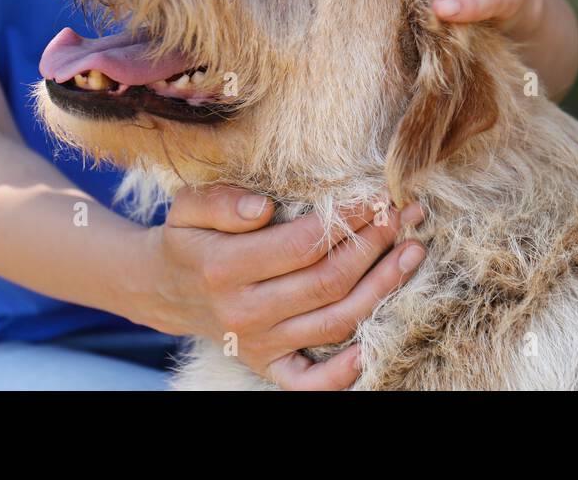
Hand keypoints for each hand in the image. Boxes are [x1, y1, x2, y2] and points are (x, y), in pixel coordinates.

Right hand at [125, 185, 424, 389]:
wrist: (165, 288)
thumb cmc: (189, 237)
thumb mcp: (189, 206)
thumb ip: (222, 201)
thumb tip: (262, 208)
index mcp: (224, 267)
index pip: (302, 244)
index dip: (346, 219)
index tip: (376, 195)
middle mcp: (244, 311)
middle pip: (327, 281)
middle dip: (374, 245)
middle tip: (405, 215)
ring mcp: (258, 344)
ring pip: (334, 321)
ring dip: (381, 288)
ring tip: (412, 253)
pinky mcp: (267, 366)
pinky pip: (310, 382)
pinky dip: (343, 372)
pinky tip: (373, 346)